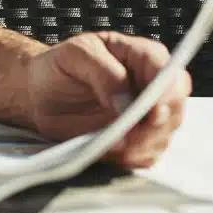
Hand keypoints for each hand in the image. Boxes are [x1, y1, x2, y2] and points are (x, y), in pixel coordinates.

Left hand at [26, 32, 191, 167]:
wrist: (39, 91)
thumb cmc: (59, 67)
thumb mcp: (75, 56)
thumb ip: (104, 72)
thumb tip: (126, 102)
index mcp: (140, 55)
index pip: (168, 72)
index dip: (166, 93)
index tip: (152, 112)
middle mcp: (151, 85)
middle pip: (173, 107)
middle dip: (156, 125)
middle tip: (129, 133)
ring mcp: (147, 115)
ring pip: (163, 134)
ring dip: (142, 144)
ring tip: (112, 142)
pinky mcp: (137, 139)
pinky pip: (147, 154)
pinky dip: (133, 157)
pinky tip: (112, 152)